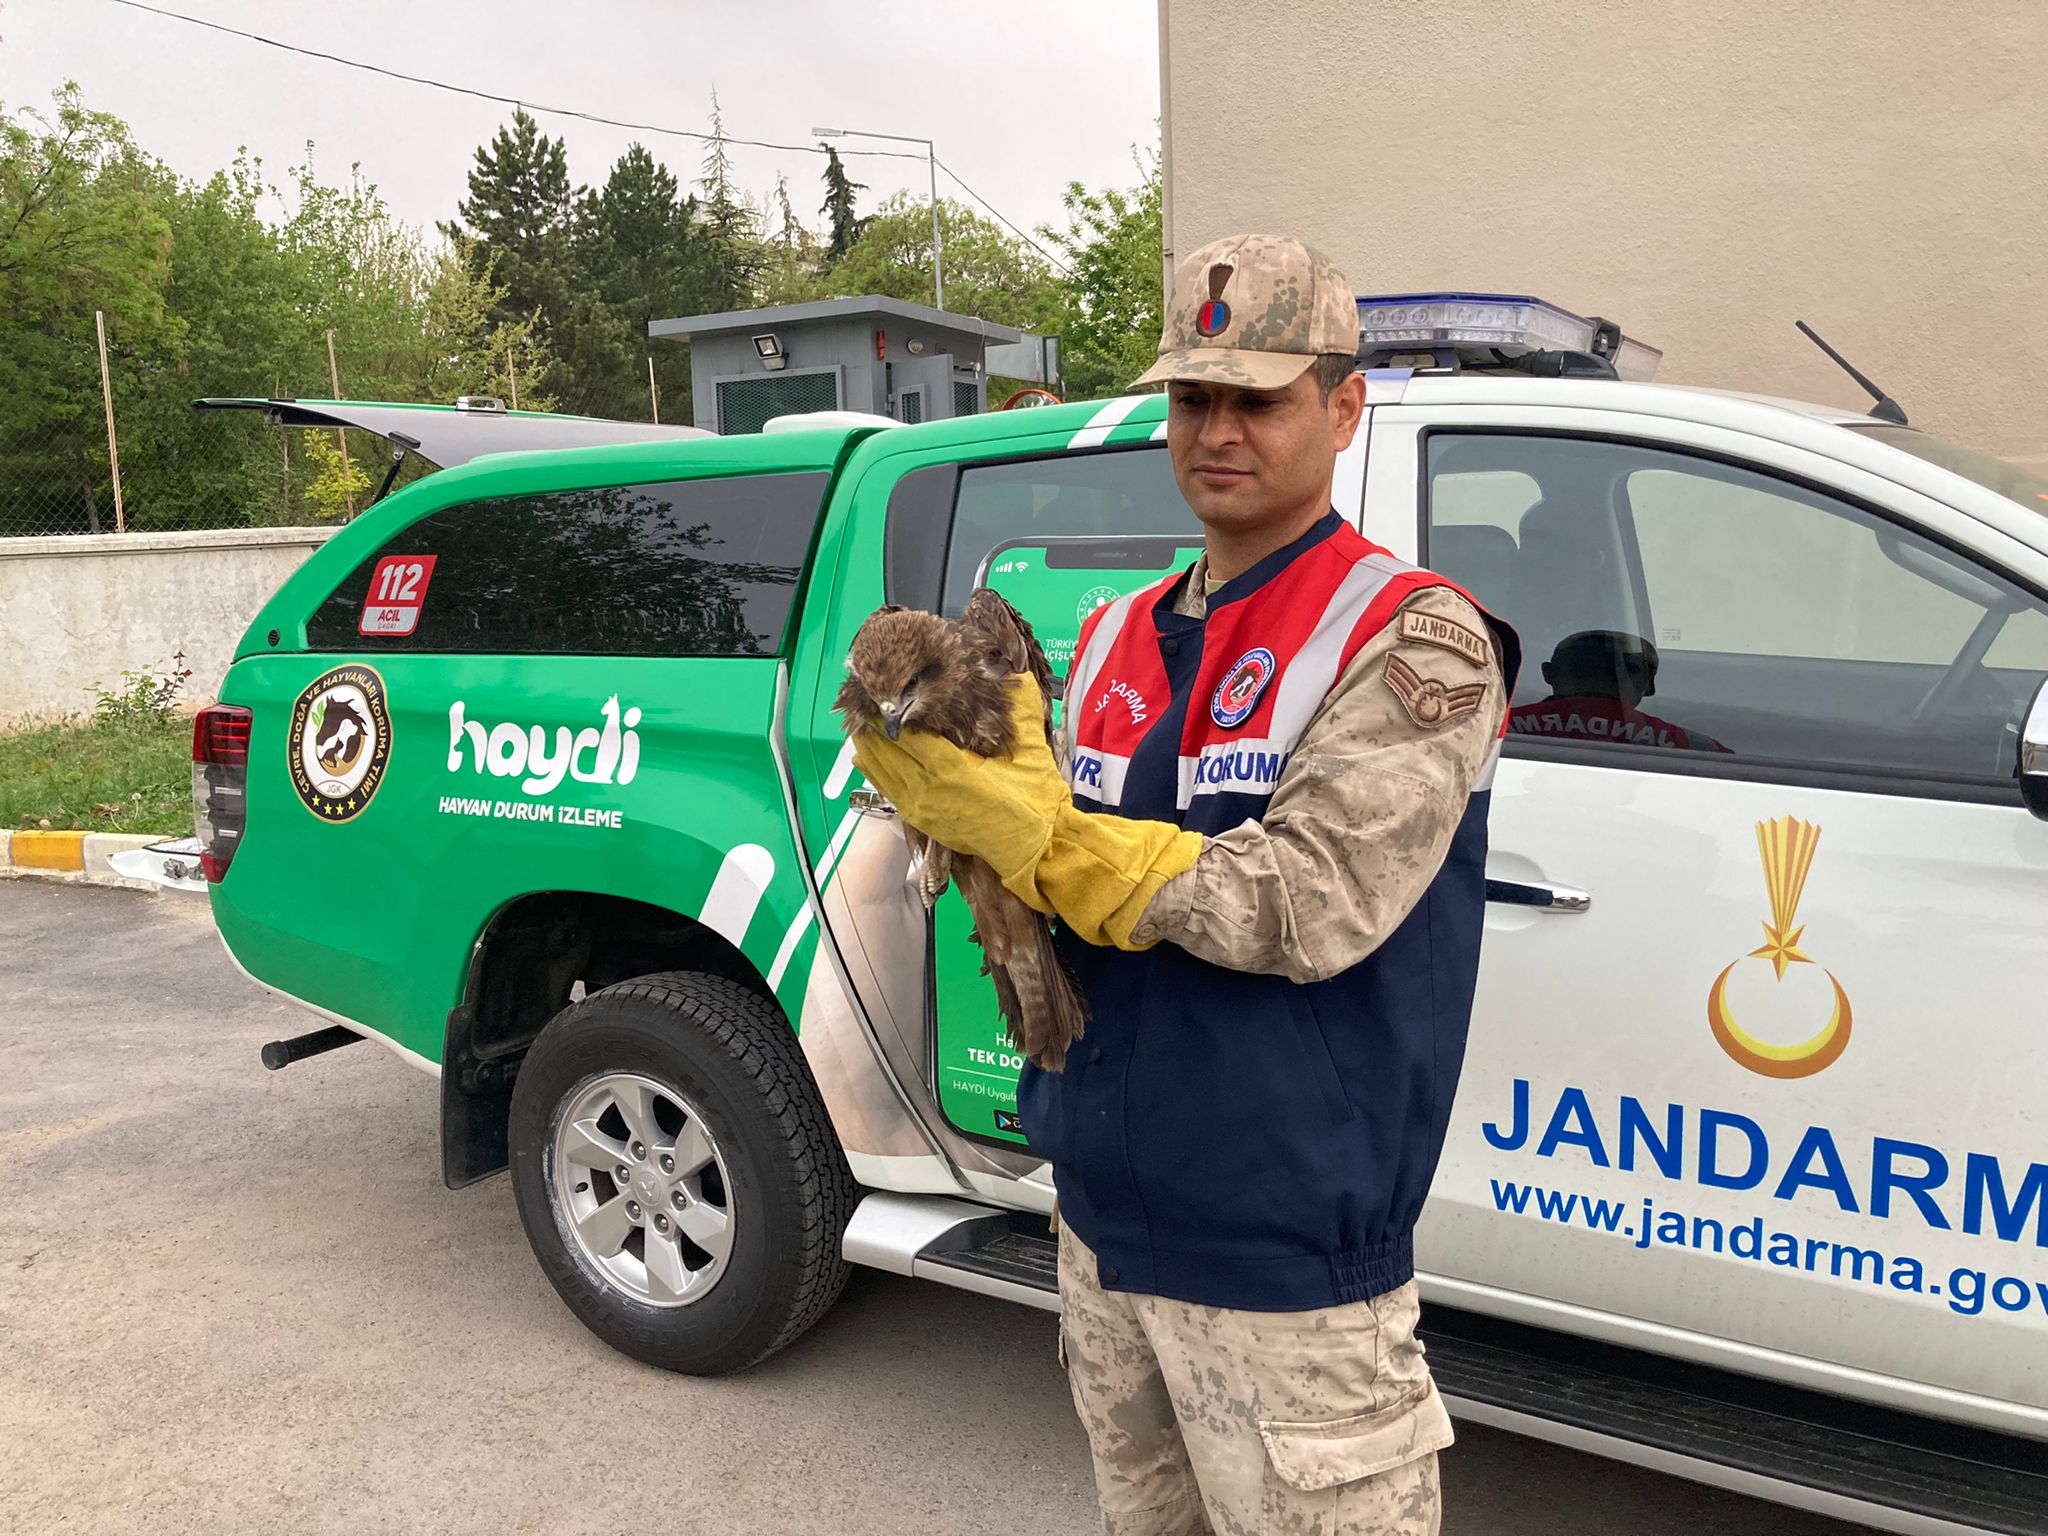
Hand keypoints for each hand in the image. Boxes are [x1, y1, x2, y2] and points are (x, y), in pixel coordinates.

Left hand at [853, 674, 1204, 949]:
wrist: (1038, 849)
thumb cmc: (1035, 800)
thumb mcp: (1033, 751)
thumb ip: (1022, 711)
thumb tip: (1021, 675)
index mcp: (952, 769)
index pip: (910, 735)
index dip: (894, 712)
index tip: (882, 690)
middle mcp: (930, 789)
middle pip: (890, 753)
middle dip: (875, 728)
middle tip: (862, 702)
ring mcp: (925, 809)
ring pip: (886, 774)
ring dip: (871, 750)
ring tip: (858, 725)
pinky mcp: (926, 823)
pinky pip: (892, 793)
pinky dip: (876, 774)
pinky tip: (866, 760)